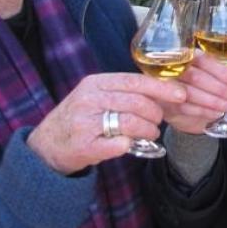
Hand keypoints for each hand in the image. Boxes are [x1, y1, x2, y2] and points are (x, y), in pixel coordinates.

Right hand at [27, 73, 185, 174]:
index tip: (181, 94)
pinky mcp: (85, 146)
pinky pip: (119, 144)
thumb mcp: (95, 96)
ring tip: (150, 134)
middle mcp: (89, 99)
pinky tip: (130, 145)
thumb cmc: (78, 118)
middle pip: (137, 102)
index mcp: (95, 83)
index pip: (135, 81)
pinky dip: (130, 145)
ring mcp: (86, 123)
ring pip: (131, 123)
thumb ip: (123, 91)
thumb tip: (161, 90)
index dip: (162, 88)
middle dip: (155, 114)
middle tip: (158, 122)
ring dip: (148, 130)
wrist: (46, 146)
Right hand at [162, 51, 226, 134]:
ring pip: (192, 93)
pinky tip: (218, 113)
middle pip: (197, 77)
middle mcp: (173, 68)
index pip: (204, 60)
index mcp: (186, 55)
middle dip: (222, 89)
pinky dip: (205, 111)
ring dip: (216, 102)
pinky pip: (186, 108)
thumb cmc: (198, 87)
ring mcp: (167, 86)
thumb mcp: (214, 76)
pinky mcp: (166, 104)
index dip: (222, 72)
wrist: (179, 108)